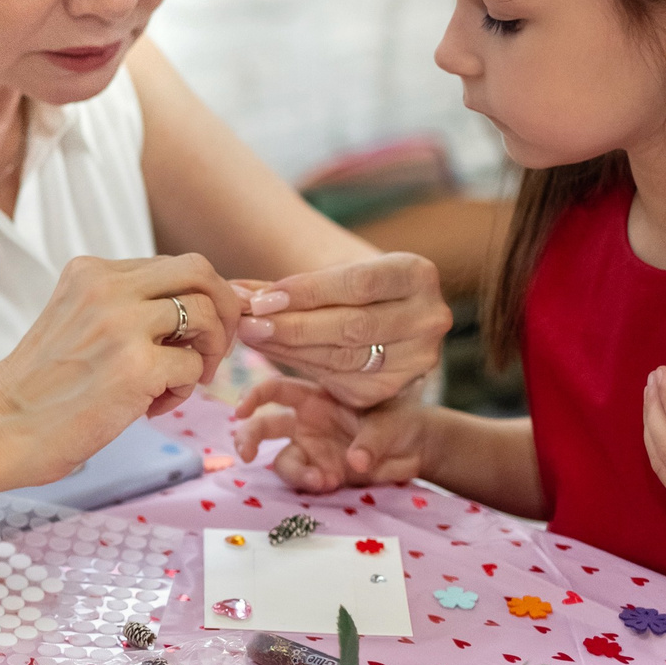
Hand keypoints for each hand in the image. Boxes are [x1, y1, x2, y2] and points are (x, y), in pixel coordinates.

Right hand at [0, 254, 248, 488]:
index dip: (201, 296)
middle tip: (214, 347)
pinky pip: (192, 366)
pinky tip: (152, 407)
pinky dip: (184, 390)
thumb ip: (125, 305)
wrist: (0, 428)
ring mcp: (123, 325)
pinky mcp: (136, 367)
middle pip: (200, 272)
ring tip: (179, 382)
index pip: (173, 265)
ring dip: (207, 353)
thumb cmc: (41, 387)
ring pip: (205, 316)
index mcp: (91, 272)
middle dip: (224, 308)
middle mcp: (107, 287)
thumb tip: (197, 309)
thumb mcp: (77, 320)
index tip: (204, 328)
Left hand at [231, 253, 452, 408]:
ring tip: (251, 335)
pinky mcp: (392, 390)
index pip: (359, 283)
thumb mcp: (336, 274)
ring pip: (343, 357)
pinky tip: (272, 352)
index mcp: (417, 275)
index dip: (309, 291)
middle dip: (293, 325)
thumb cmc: (354, 288)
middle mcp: (428, 318)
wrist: (386, 318)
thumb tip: (237, 293)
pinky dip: (300, 366)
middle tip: (248, 322)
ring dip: (289, 348)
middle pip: (352, 326)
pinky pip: (338, 380)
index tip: (264, 298)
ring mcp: (416, 359)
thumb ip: (292, 285)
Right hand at [233, 377, 431, 493]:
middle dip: (248, 438)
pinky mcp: (323, 472)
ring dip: (295, 472)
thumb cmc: (402, 420)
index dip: (254, 397)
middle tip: (246, 455)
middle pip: (264, 426)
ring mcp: (313, 449)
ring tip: (321, 481)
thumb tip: (354, 462)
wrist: (418, 450)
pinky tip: (331, 484)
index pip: (277, 391)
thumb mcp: (390, 422)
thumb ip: (370, 440)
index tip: (241, 412)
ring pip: (283, 460)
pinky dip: (311, 484)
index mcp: (317, 396)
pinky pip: (304, 480)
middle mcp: (306, 421)